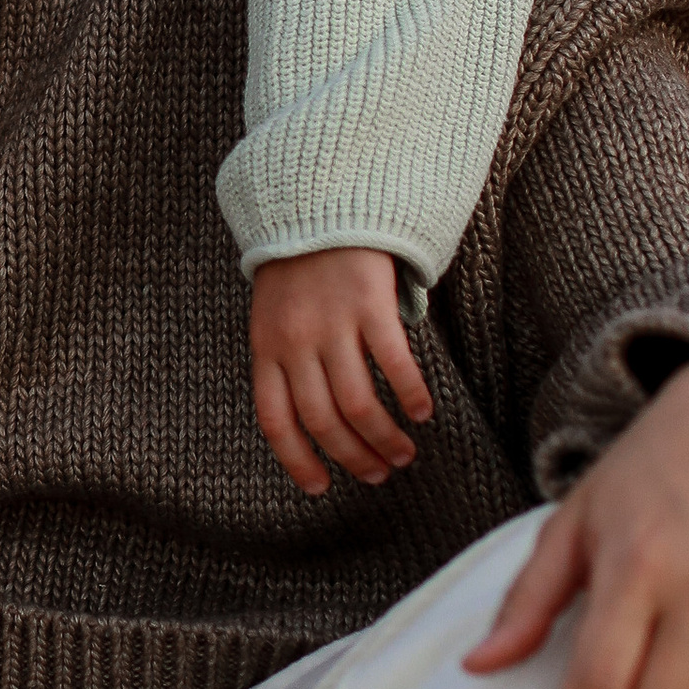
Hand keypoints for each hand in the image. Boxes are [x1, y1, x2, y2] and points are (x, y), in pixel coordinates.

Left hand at [249, 249, 432, 492]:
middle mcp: (295, 342)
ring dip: (384, 438)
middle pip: (323, 421)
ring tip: (403, 454)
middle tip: (378, 474)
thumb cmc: (298, 269)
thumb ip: (286, 362)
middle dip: (353, 457)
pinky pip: (393, 364)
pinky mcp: (369, 303)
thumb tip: (312, 423)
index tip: (320, 487)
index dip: (297, 461)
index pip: (276, 421)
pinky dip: (409, 395)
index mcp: (266, 348)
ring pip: (358, 404)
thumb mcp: (273, 317)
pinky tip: (422, 412)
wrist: (317, 201)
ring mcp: (332, 323)